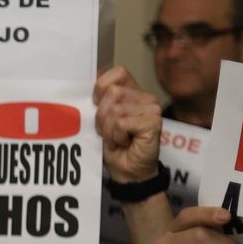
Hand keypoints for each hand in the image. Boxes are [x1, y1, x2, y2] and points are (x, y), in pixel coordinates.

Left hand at [94, 66, 162, 182]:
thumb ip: (99, 99)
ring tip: (116, 138)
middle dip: (101, 115)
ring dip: (108, 129)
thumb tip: (89, 80)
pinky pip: (122, 123)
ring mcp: (152, 108)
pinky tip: (124, 142)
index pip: (117, 72)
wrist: (127, 171)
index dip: (101, 88)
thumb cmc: (114, 145)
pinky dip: (116, 136)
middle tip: (108, 131)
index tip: (97, 106)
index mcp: (132, 91)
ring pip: (115, 109)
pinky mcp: (153, 122)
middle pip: (112, 93)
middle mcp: (145, 97)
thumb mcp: (101, 118)